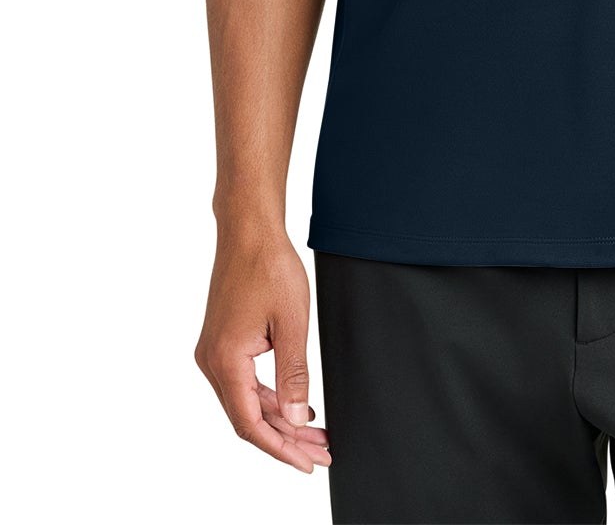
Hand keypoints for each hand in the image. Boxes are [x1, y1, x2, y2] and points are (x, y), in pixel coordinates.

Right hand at [195, 225, 331, 473]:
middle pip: (248, 418)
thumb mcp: (292, 322)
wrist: (249, 230)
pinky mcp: (223, 343)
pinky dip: (270, 398)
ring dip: (280, 419)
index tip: (307, 464)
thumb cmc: (269, 267)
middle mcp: (212, 362)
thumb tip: (297, 418)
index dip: (280, 448)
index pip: (250, 423)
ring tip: (315, 434)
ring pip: (247, 402)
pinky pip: (245, 383)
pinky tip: (295, 405)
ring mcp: (214, 353)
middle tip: (321, 453)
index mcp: (225, 360)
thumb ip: (293, 374)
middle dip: (286, 439)